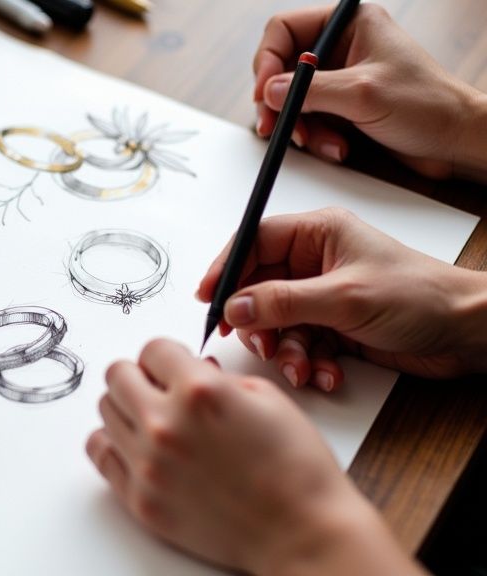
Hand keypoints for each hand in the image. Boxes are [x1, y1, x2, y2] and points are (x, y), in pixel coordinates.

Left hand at [86, 339, 422, 575]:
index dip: (167, 356)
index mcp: (200, 392)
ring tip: (155, 421)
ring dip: (127, 408)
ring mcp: (148, 464)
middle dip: (139, 376)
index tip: (174, 366)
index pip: (152, 349)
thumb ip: (216, 376)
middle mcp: (165, 425)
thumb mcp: (267, 398)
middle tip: (159, 389)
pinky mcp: (139, 499)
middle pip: (116, 376)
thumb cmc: (296, 468)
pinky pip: (100, 454)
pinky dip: (114, 443)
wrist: (302, 532)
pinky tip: (137, 445)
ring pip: (104, 412)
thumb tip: (191, 366)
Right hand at [197, 208, 486, 391]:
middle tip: (262, 344)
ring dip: (285, 350)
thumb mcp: (344, 297)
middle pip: (258, 288)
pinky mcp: (333, 325)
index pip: (253, 242)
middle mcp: (315, 261)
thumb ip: (283, 302)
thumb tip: (235, 306)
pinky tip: (325, 373)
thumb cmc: (421, 296)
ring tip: (301, 367)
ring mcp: (323, 294)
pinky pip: (301, 344)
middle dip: (258, 322)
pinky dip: (308, 362)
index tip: (207, 297)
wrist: (467, 331)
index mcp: (317, 233)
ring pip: (277, 322)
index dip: (226, 269)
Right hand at [254, 4, 486, 179]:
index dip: (266, 61)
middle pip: (281, 67)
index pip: (284, 30)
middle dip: (279, 101)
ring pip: (292, 99)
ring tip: (321, 142)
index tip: (263, 94)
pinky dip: (317, 137)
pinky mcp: (341, 106)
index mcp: (349, 24)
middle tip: (273, 126)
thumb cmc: (426, 105)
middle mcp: (341, 47)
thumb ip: (311, 90)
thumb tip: (268, 92)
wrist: (455, 140)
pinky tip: (338, 147)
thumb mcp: (362, 93)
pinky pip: (309, 119)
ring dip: (301, 126)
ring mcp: (340, 77)